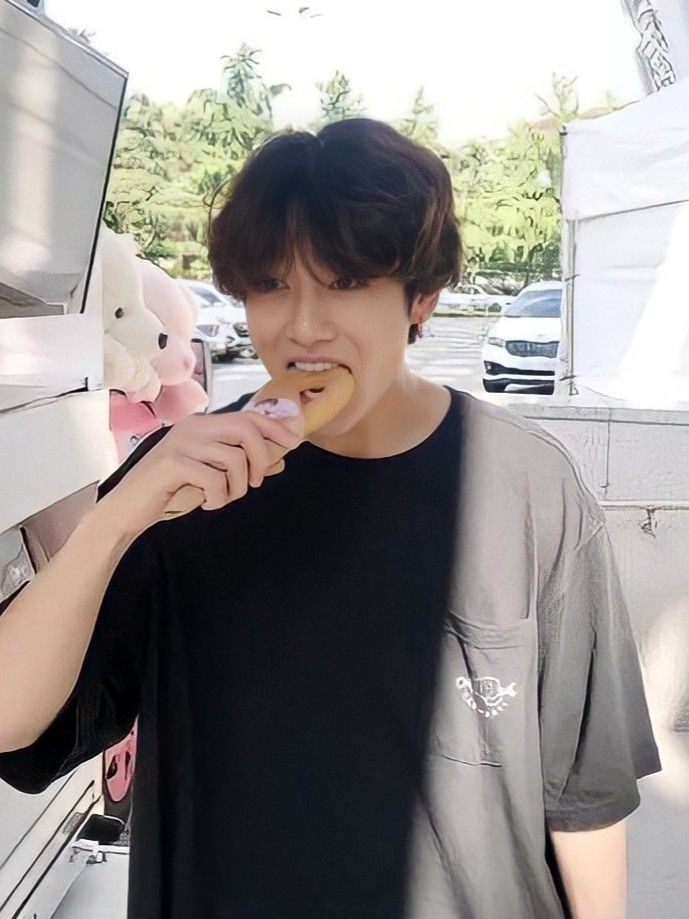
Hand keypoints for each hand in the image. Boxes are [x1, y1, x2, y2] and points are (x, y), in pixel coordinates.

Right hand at [95, 409, 304, 536]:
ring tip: (224, 497)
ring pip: (233, 458)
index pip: (248, 416)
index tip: (294, 442)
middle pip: (246, 429)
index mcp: (203, 424)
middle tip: (255, 482)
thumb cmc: (171, 490)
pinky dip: (218, 497)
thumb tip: (280, 460)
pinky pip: (214, 479)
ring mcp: (181, 443)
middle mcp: (193, 427)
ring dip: (237, 486)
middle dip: (261, 458)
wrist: (127, 509)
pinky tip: (207, 503)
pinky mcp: (173, 464)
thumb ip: (242, 464)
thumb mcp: (212, 474)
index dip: (275, 427)